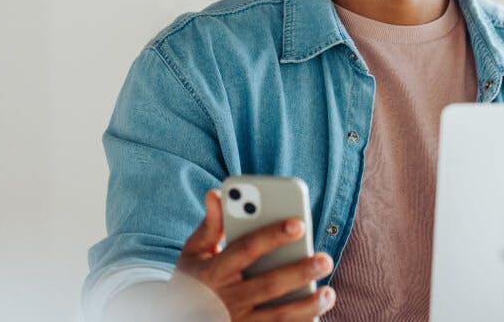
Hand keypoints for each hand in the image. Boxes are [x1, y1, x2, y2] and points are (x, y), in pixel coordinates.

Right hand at [173, 188, 335, 320]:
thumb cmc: (191, 281)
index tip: (299, 223)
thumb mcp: (193, 253)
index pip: (246, 249)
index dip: (272, 235)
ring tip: (328, 293)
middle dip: (299, 272)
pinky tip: (316, 315)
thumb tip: (216, 194)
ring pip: (277, 317)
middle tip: (325, 259)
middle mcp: (225, 299)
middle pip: (268, 285)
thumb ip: (210, 226)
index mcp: (213, 271)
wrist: (174, 319)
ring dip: (306, 306)